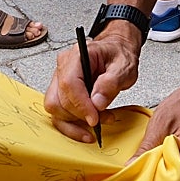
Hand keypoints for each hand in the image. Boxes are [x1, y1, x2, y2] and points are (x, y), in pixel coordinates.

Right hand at [43, 26, 139, 142]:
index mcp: (78, 55)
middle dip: (82, 115)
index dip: (80, 104)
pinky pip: (58, 112)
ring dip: (76, 121)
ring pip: (55, 108)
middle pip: (61, 98)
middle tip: (102, 118)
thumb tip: (97, 102)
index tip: (94, 118)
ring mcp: (60, 79)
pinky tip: (84, 128)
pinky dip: (71, 124)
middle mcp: (64, 66)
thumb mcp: (124, 67)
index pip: (69, 83)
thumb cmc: (118, 55)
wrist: (116, 51)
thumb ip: (111, 83)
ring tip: (98, 120)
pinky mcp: (60, 91)